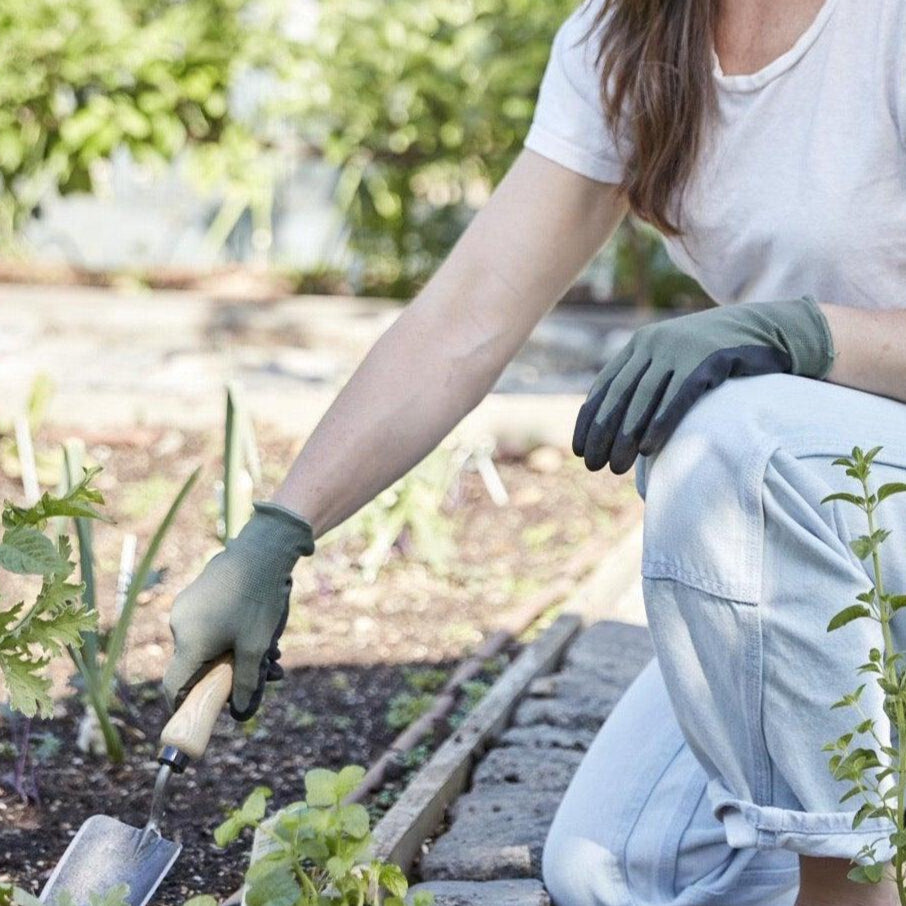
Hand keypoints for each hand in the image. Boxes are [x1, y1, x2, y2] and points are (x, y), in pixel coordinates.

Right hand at [163, 501, 314, 720]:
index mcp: (188, 642)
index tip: (201, 713)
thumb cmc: (258, 600)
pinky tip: (260, 628)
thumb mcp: (256, 647)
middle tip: (267, 674)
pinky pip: (209, 623)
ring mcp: (186, 606)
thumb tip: (240, 714)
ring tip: (273, 651)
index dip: (184, 704)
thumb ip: (246, 683)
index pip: (174, 686)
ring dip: (236, 652)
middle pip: (196, 664)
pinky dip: (231, 633)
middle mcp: (179, 624)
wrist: (262, 550)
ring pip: (207, 642)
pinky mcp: (197, 593)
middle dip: (230, 673)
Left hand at [572, 297, 834, 473]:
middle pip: (619, 395)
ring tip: (615, 467)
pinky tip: (646, 450)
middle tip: (592, 466)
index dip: (588, 420)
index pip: (604, 386)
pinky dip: (659, 424)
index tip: (579, 450)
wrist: (765, 329)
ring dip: (625, 437)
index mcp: (640, 344)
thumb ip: (648, 382)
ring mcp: (680, 349)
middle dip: (602, 434)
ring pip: (643, 399)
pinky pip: (676, 397)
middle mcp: (654, 343)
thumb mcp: (675, 361)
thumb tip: (619, 426)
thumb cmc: (715, 355)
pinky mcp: (707, 359)